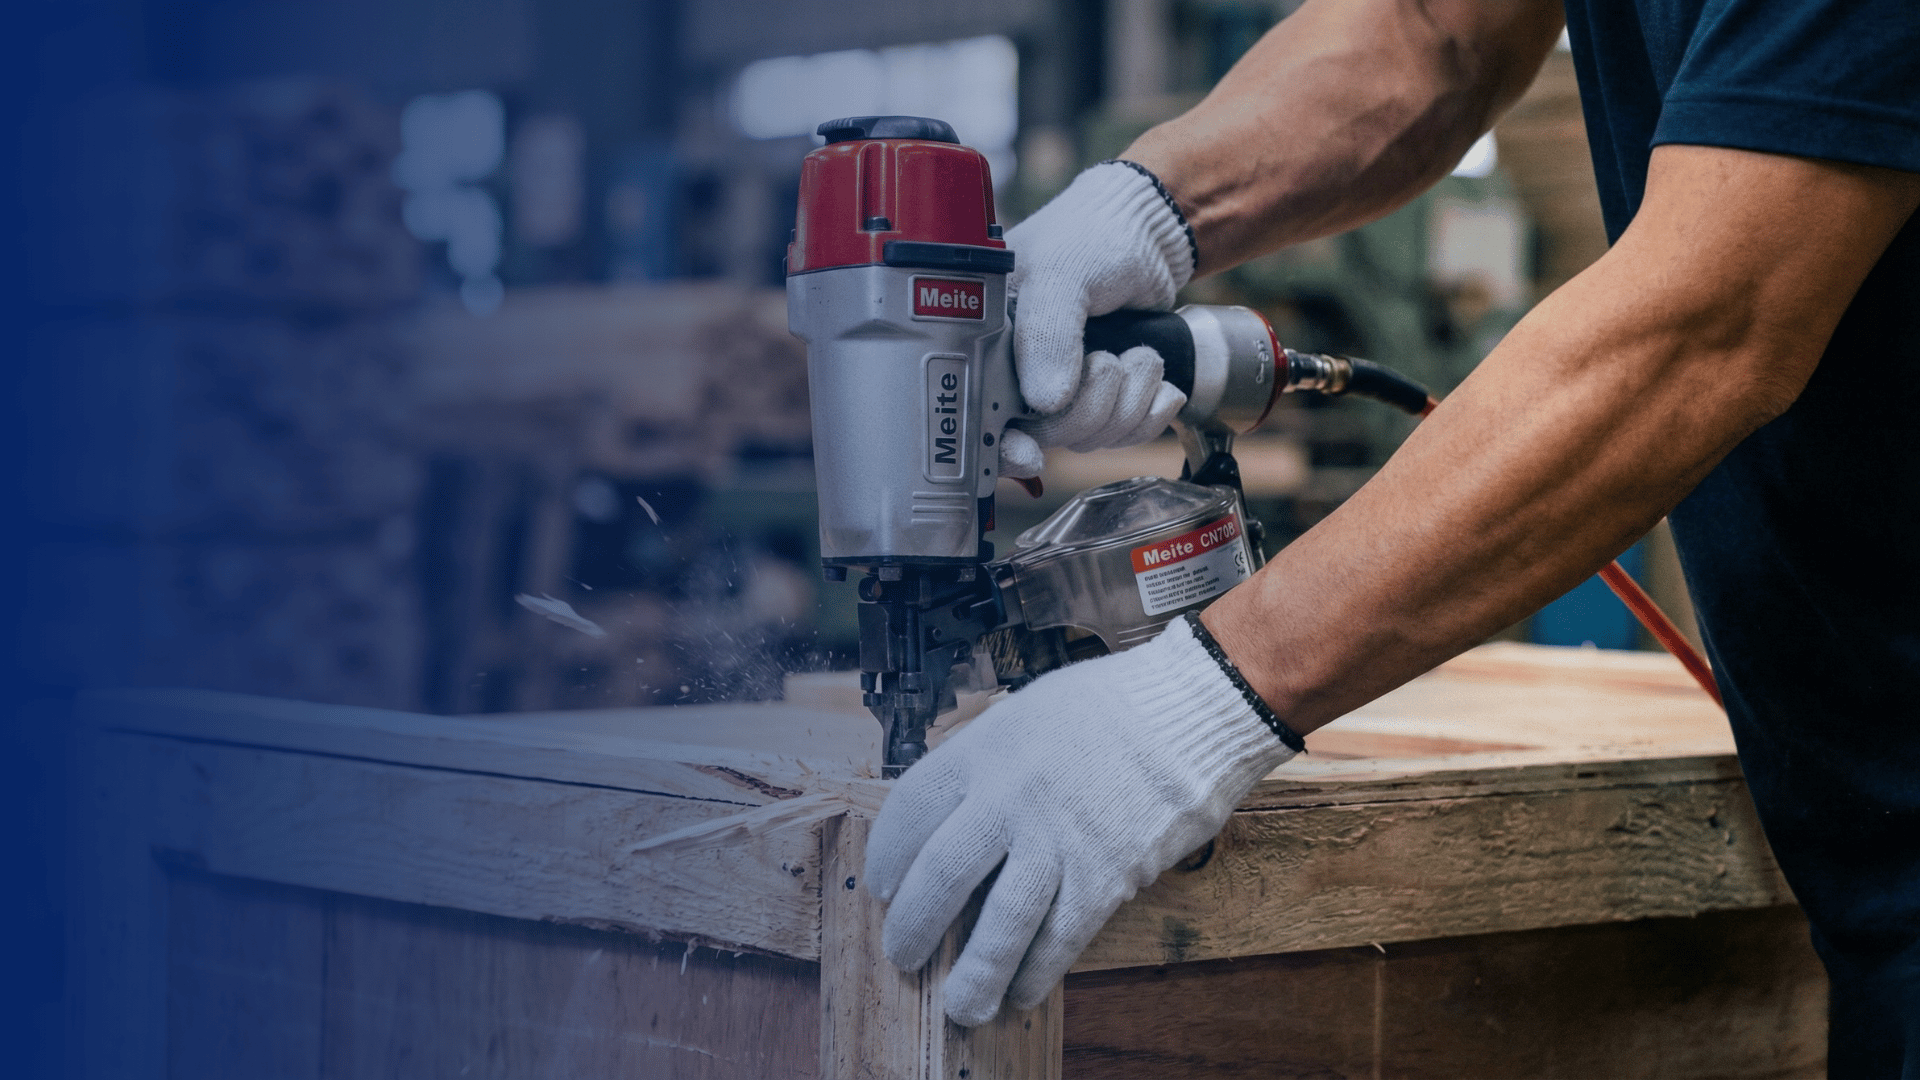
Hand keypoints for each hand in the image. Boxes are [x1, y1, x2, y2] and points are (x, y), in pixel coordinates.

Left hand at [863, 615, 1297, 1025]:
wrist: (1192, 710)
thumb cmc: (1110, 707)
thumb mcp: (1025, 714)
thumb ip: (985, 764)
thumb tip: (951, 814)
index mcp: (984, 750)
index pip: (910, 810)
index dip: (887, 857)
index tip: (883, 885)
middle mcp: (1011, 797)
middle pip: (939, 876)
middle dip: (912, 927)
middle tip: (903, 953)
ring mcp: (1058, 840)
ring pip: (997, 925)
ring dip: (972, 975)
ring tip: (958, 1003)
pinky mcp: (1104, 877)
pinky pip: (1059, 940)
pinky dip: (1035, 972)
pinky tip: (1021, 990)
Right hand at [998, 162, 1196, 478]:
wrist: (1149, 232)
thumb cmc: (1090, 235)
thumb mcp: (1061, 273)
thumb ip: (1046, 334)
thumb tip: (1044, 401)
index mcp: (988, 343)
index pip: (980, 417)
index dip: (1003, 447)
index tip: (1029, 454)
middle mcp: (1020, 373)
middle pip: (1046, 436)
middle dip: (1092, 407)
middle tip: (1110, 360)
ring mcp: (1064, 389)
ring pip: (1090, 438)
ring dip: (1129, 403)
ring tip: (1140, 355)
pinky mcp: (1104, 396)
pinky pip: (1124, 434)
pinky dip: (1150, 412)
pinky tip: (1159, 385)